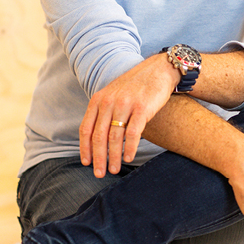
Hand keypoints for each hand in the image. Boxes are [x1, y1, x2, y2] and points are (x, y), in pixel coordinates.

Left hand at [79, 54, 178, 176]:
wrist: (158, 70)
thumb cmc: (135, 86)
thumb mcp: (113, 93)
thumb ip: (103, 111)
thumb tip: (96, 140)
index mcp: (99, 98)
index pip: (86, 128)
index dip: (85, 148)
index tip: (87, 163)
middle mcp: (109, 101)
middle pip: (99, 136)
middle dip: (98, 158)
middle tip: (100, 173)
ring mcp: (125, 104)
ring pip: (115, 137)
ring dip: (114, 157)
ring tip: (115, 169)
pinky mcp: (142, 107)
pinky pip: (133, 133)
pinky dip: (130, 148)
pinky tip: (129, 158)